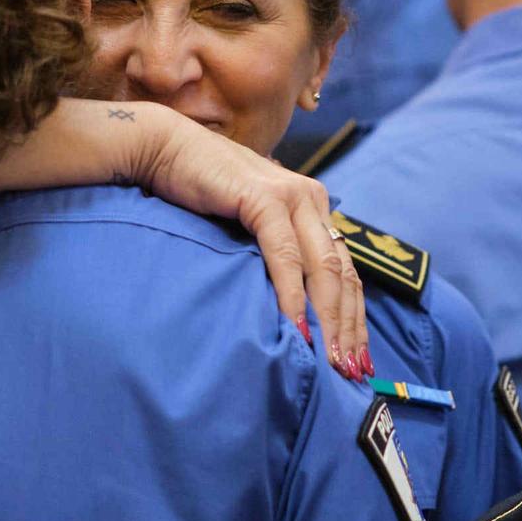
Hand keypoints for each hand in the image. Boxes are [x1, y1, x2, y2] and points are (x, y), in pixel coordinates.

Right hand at [135, 114, 368, 379]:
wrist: (165, 149)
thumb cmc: (200, 191)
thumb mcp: (247, 225)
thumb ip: (272, 251)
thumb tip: (287, 306)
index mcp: (312, 207)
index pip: (346, 270)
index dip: (354, 317)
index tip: (356, 358)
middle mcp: (311, 200)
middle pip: (343, 273)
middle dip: (349, 326)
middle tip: (351, 371)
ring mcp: (291, 196)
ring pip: (323, 267)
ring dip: (329, 318)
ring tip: (331, 358)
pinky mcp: (264, 198)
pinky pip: (285, 255)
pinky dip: (292, 294)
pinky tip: (295, 326)